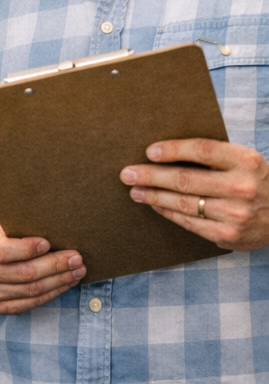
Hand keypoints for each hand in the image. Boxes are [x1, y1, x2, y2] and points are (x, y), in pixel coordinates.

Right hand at [0, 215, 85, 313]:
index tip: (48, 243)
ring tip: (77, 271)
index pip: (2, 251)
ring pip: (31, 291)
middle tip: (76, 258)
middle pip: (23, 273)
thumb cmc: (2, 234)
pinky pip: (31, 303)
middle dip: (54, 266)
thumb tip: (57, 224)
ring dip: (59, 281)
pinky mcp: (0, 306)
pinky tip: (65, 283)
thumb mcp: (6, 221)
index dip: (26, 249)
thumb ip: (24, 223)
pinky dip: (52, 293)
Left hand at [122, 138, 268, 250]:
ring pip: (183, 203)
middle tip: (128, 173)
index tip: (149, 151)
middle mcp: (241, 187)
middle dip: (151, 176)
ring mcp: (235, 213)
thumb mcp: (246, 162)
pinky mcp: (228, 234)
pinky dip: (169, 212)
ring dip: (154, 196)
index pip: (202, 150)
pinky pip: (189, 222)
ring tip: (135, 190)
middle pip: (185, 179)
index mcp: (246, 160)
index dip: (173, 149)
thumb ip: (217, 157)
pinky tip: (155, 205)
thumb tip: (168, 151)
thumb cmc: (259, 182)